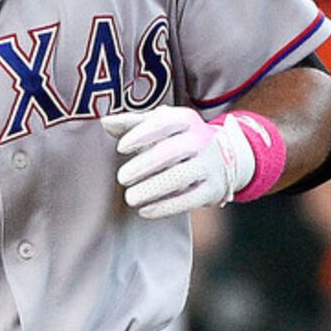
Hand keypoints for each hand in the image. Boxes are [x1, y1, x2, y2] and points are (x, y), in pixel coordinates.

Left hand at [104, 104, 253, 218]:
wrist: (225, 157)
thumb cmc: (180, 140)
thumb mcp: (162, 126)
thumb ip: (133, 124)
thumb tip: (105, 122)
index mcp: (186, 120)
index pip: (164, 123)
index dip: (141, 135)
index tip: (121, 148)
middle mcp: (200, 140)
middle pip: (171, 151)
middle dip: (144, 165)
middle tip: (122, 178)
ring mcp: (208, 165)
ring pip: (180, 177)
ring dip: (152, 189)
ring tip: (130, 198)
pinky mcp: (211, 189)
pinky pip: (189, 200)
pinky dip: (165, 207)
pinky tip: (145, 211)